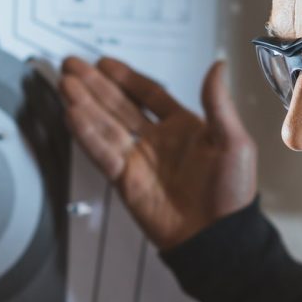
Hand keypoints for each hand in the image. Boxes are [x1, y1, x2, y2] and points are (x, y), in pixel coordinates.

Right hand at [59, 56, 256, 249]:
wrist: (216, 237)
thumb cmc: (232, 196)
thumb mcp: (234, 143)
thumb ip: (219, 104)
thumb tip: (218, 68)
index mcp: (184, 128)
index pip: (149, 94)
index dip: (126, 78)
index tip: (105, 64)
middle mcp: (158, 142)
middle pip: (119, 105)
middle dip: (95, 85)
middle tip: (73, 66)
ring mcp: (139, 160)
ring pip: (105, 125)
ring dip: (85, 103)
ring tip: (67, 83)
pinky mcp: (126, 180)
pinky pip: (102, 152)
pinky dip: (87, 134)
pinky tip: (73, 114)